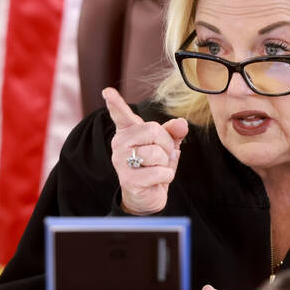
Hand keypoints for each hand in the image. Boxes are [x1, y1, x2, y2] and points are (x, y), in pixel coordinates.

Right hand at [103, 87, 187, 214]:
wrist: (146, 197)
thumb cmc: (154, 166)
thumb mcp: (165, 146)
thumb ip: (173, 132)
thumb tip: (182, 124)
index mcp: (127, 132)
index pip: (121, 114)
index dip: (115, 103)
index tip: (107, 92)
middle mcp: (119, 144)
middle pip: (153, 130)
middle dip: (167, 144)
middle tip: (164, 155)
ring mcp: (121, 162)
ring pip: (157, 153)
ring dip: (167, 163)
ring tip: (158, 168)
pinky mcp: (128, 179)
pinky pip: (160, 172)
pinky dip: (166, 177)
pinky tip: (157, 180)